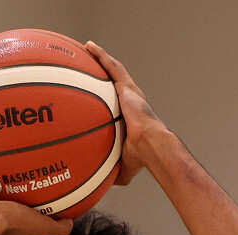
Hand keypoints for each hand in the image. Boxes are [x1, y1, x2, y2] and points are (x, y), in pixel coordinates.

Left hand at [84, 42, 167, 185]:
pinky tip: (89, 47)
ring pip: (113, 69)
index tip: (99, 94)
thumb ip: (114, 170)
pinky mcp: (126, 86)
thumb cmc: (141, 157)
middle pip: (115, 82)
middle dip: (103, 72)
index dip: (109, 96)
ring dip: (101, 58)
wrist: (150, 145)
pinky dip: (101, 56)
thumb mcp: (124, 165)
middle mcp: (131, 100)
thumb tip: (106, 184)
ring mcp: (129, 92)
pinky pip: (111, 66)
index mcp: (130, 116)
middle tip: (90, 66)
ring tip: (87, 48)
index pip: (117, 103)